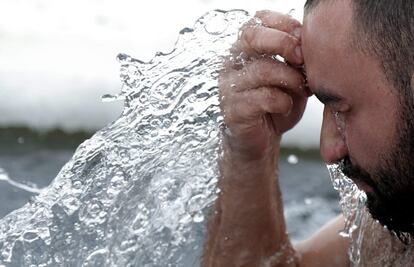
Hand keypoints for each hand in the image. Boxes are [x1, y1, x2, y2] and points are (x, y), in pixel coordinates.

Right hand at [220, 10, 308, 160]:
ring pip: (262, 69)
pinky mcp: (233, 110)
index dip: (284, 24)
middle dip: (284, 43)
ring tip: (302, 89)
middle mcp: (230, 64)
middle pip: (252, 37)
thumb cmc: (275, 106)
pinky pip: (263, 97)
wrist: (259, 141)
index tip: (304, 39)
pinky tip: (286, 107)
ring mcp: (228, 87)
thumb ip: (294, 59)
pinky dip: (283, 101)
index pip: (257, 20)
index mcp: (243, 50)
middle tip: (302, 58)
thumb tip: (307, 43)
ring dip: (290, 78)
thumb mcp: (290, 76)